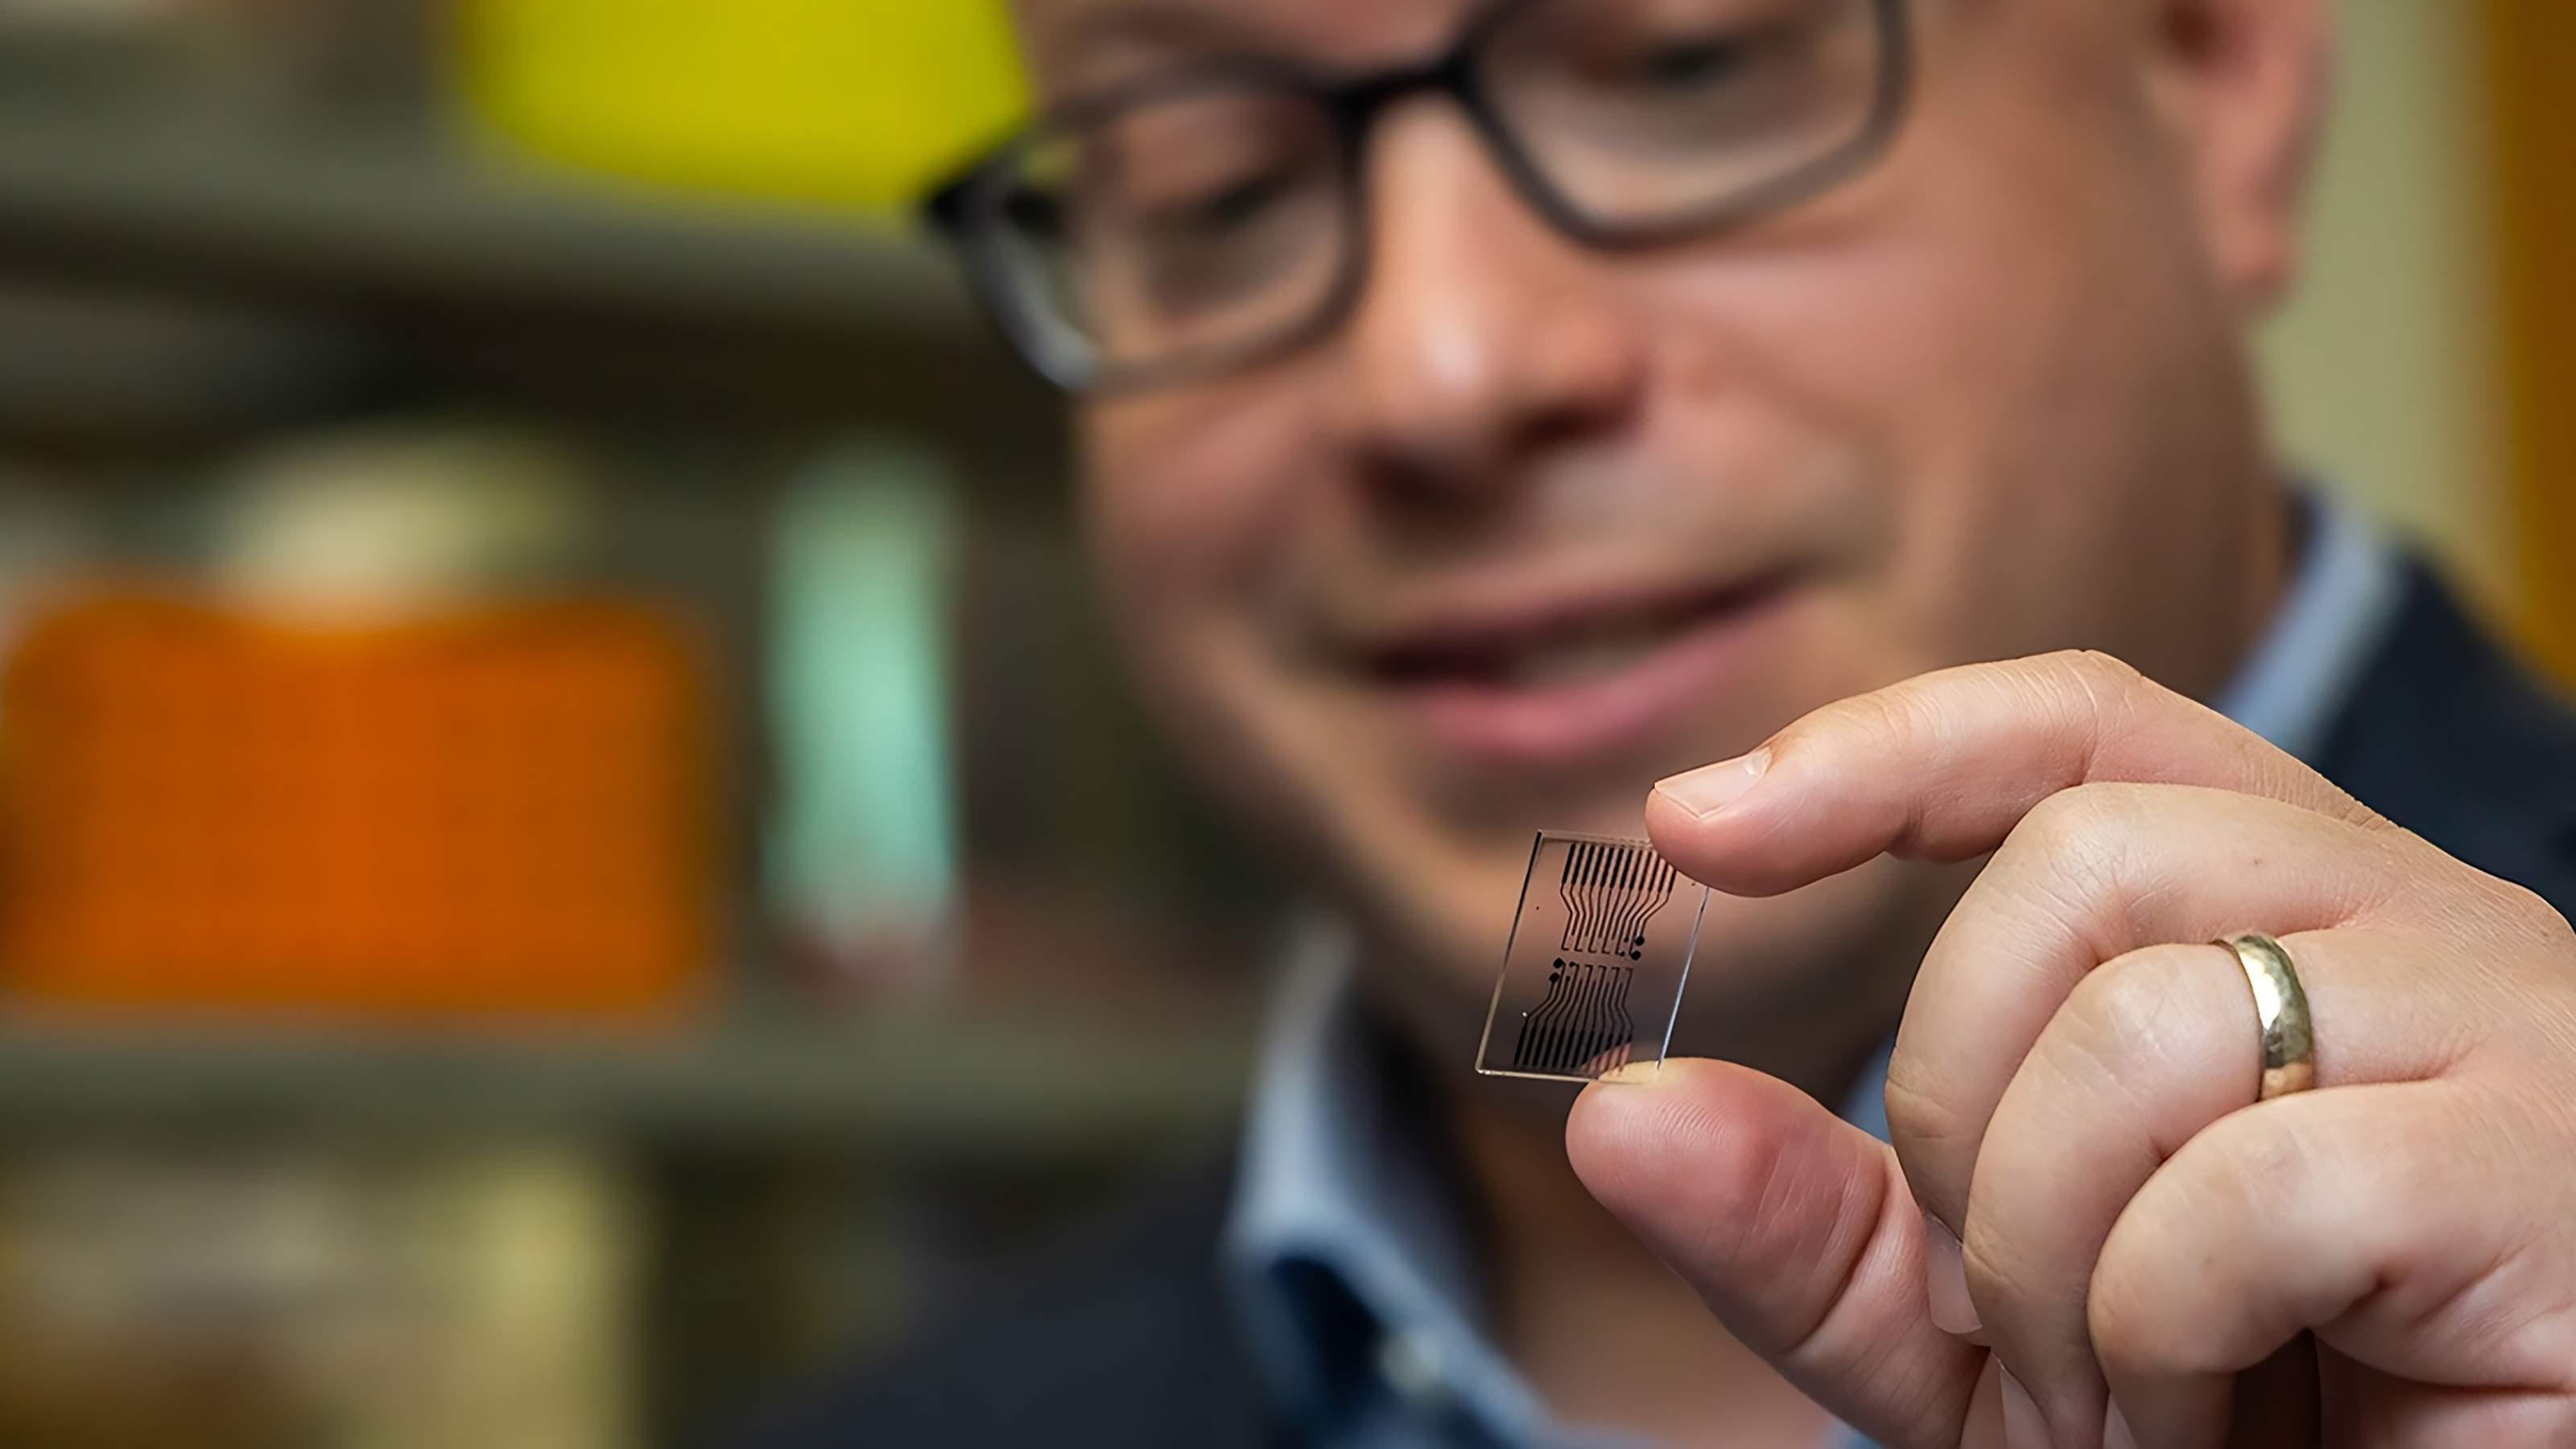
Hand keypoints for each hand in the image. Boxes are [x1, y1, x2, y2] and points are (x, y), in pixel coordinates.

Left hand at [1564, 652, 2575, 1447]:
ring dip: (2047, 1249)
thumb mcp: (1979, 1331)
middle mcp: (2420, 921)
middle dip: (1954, 1092)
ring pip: (2144, 1016)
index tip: (1689, 827)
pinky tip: (2202, 1412)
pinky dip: (2155, 1333)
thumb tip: (1612, 1113)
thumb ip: (1810, 1223)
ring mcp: (2506, 1031)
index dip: (1883, 746)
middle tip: (2004, 1294)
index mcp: (2294, 912)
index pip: (2083, 723)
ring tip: (2118, 1390)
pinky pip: (2248, 1186)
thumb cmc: (2245, 1429)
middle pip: (2077, 855)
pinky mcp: (2548, 1175)